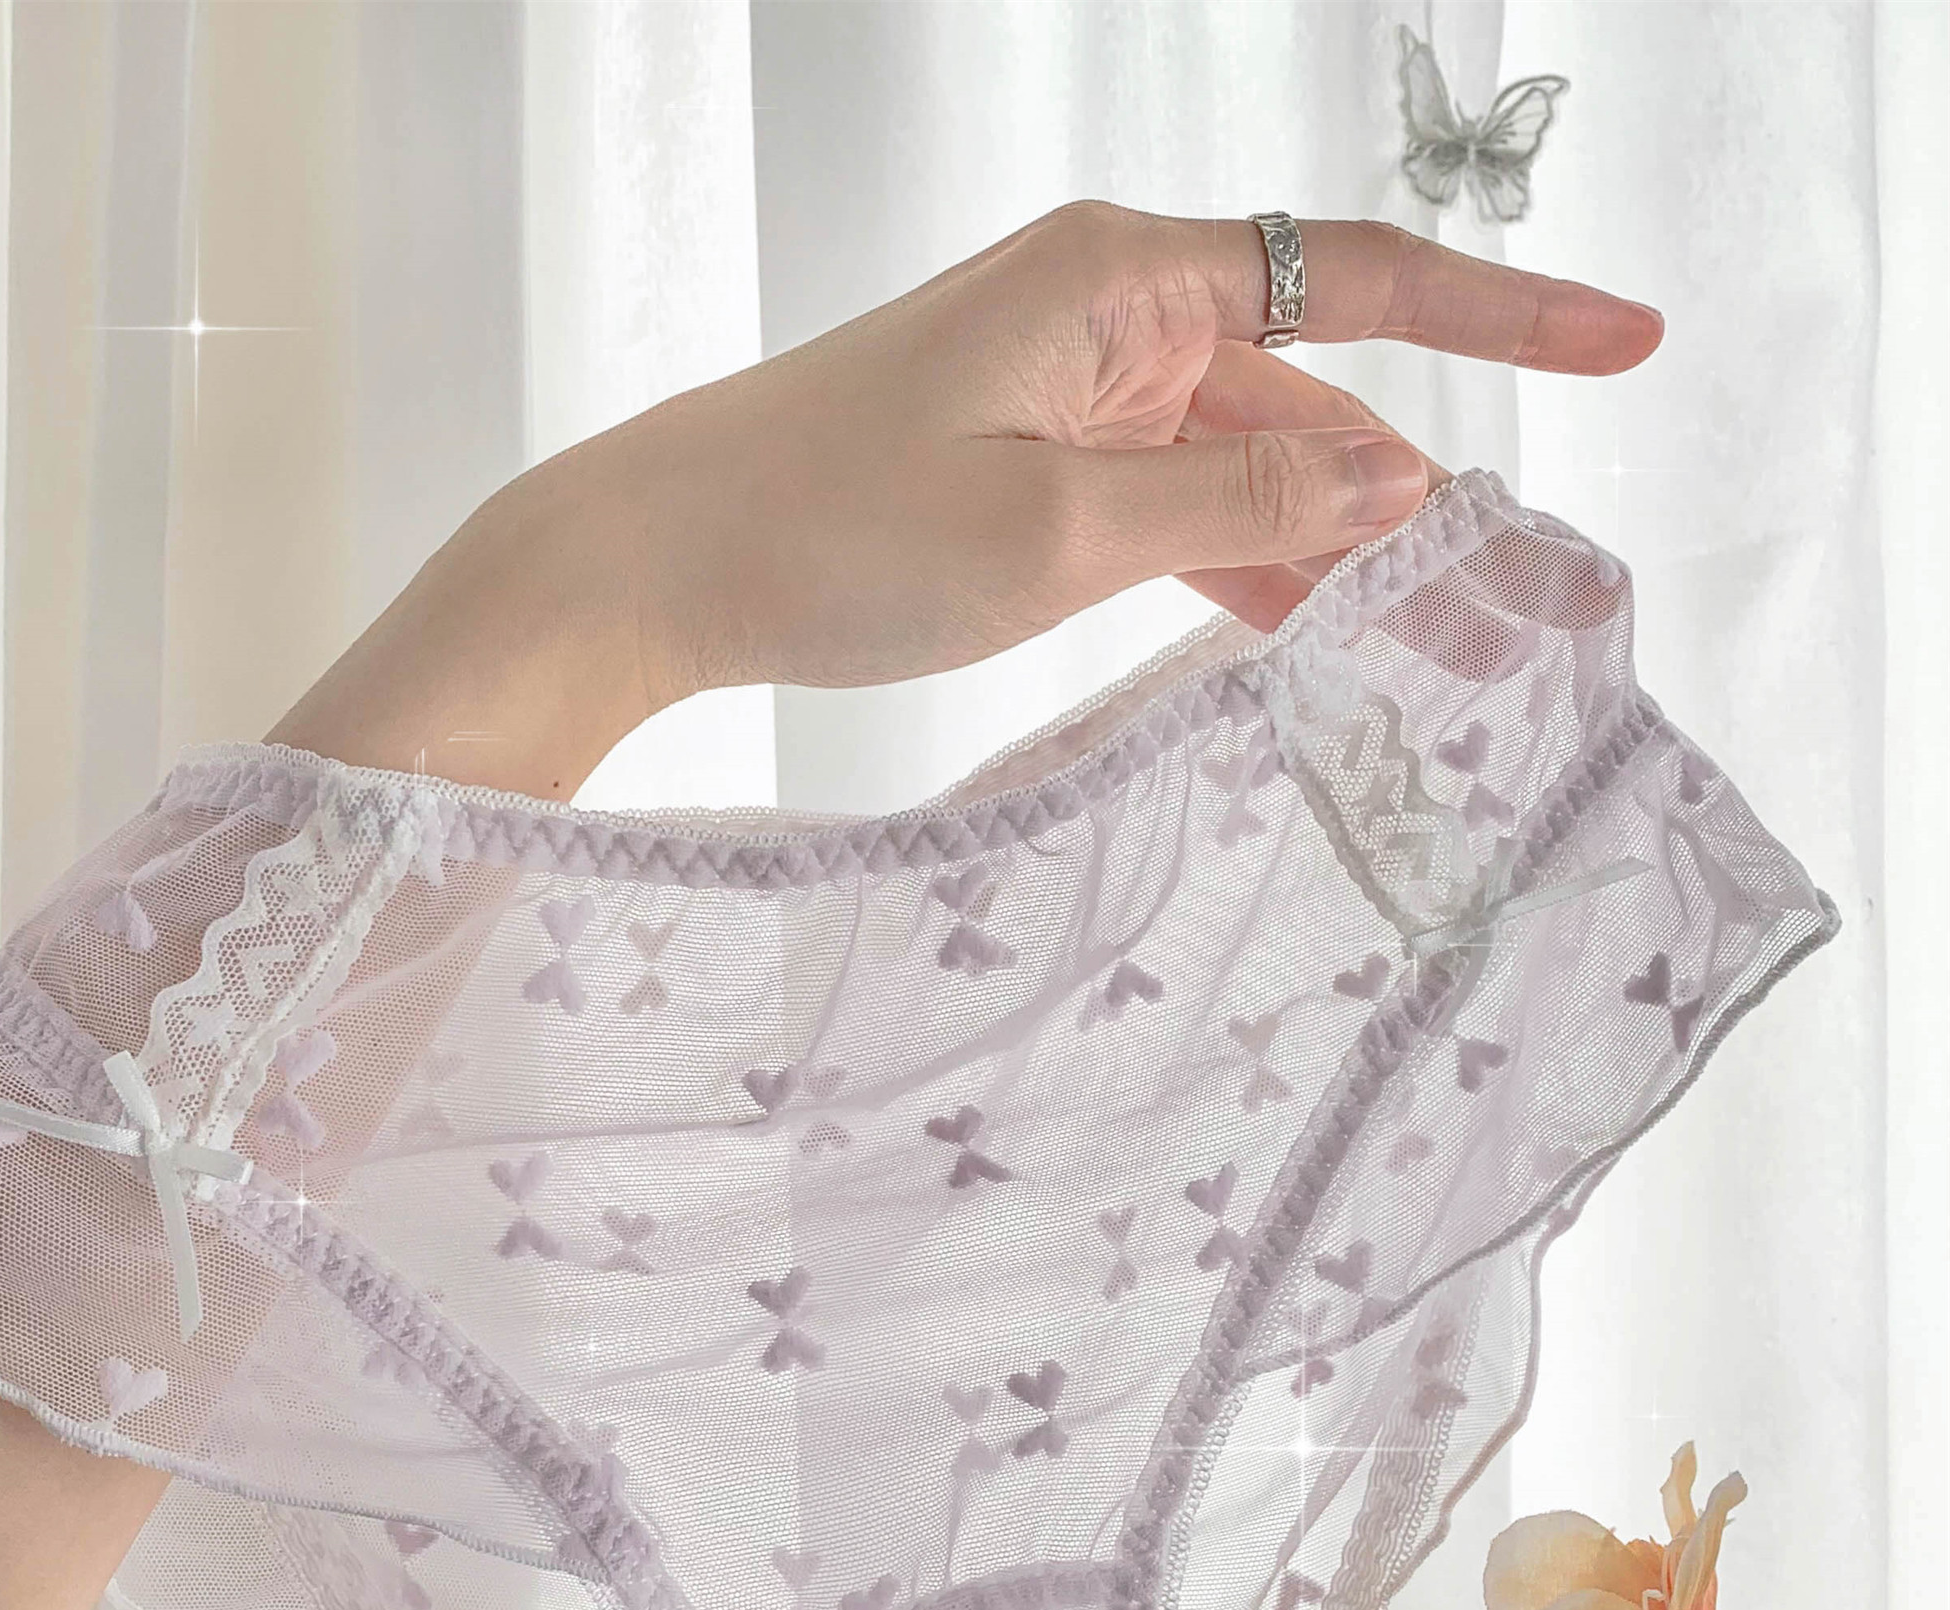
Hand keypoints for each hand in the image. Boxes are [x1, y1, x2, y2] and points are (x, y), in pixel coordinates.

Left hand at [271, 201, 1659, 795]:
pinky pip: (1173, 510)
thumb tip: (1392, 484)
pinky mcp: (1031, 466)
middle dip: (1415, 498)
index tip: (1630, 341)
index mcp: (1123, 281)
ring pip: (1245, 470)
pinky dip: (1237, 572)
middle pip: (1311, 397)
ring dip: (1330, 556)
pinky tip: (1306, 642)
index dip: (1505, 317)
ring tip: (1437, 651)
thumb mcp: (1057, 529)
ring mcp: (1069, 393)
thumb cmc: (831, 527)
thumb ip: (1237, 507)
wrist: (657, 564)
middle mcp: (1109, 316)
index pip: (1358, 284)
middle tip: (1523, 607)